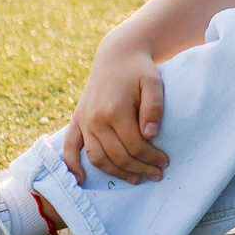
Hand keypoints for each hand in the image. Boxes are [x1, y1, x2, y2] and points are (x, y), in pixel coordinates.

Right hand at [66, 31, 168, 184]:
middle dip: (140, 168)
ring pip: (97, 158)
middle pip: (118, 155)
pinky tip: (81, 179)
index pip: (135, 145)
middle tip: (157, 175)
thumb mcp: (153, 83)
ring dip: (116, 173)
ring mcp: (84, 120)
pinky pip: (70, 147)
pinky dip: (72, 165)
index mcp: (115, 109)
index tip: (165, 162)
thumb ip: (154, 108)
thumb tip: (150, 135)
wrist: (116, 55)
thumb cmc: (139, 70)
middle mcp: (96, 118)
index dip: (151, 157)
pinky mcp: (76, 120)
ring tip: (136, 179)